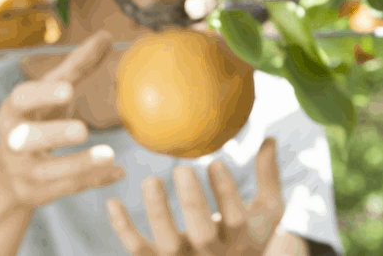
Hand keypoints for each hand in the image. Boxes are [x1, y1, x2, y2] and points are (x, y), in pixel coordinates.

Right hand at [0, 30, 126, 210]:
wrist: (6, 175)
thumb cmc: (34, 120)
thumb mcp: (48, 93)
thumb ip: (76, 66)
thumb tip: (106, 36)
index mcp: (14, 110)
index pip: (20, 99)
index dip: (42, 94)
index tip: (68, 89)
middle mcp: (13, 141)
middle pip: (27, 139)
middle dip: (53, 134)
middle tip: (82, 129)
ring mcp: (23, 170)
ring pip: (49, 170)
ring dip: (80, 163)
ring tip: (110, 155)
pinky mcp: (37, 192)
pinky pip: (66, 187)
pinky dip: (92, 180)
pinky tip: (116, 172)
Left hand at [106, 138, 285, 255]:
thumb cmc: (249, 235)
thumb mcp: (266, 212)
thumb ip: (268, 177)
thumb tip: (270, 138)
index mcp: (240, 241)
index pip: (235, 218)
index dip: (225, 192)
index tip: (215, 163)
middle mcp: (212, 254)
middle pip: (202, 234)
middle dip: (193, 203)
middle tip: (182, 168)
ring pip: (168, 244)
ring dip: (158, 213)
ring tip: (150, 180)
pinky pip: (138, 249)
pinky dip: (123, 229)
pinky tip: (112, 202)